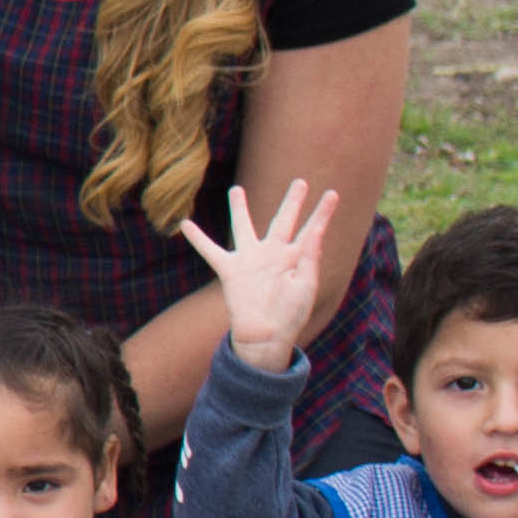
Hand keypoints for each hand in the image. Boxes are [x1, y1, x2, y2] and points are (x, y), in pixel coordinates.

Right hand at [178, 177, 343, 374]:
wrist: (266, 335)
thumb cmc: (291, 314)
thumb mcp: (307, 285)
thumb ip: (310, 257)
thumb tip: (315, 230)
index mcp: (295, 258)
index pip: (312, 229)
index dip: (322, 212)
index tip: (333, 194)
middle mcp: (273, 254)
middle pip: (283, 220)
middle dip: (292, 201)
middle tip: (300, 181)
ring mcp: (251, 260)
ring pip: (243, 227)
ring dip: (239, 209)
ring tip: (236, 189)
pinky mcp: (231, 270)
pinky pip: (210, 250)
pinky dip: (198, 239)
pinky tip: (185, 225)